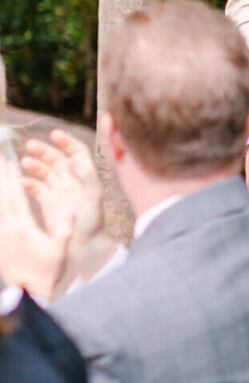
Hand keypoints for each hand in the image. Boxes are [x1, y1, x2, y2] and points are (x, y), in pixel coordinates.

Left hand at [0, 155, 71, 296]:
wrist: (29, 291)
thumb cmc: (49, 270)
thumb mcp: (59, 251)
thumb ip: (65, 231)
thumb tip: (73, 211)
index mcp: (23, 227)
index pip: (16, 196)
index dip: (12, 177)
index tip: (10, 161)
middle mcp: (7, 229)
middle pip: (1, 196)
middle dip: (1, 176)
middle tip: (0, 158)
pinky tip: (0, 198)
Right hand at [21, 131, 104, 251]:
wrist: (85, 248)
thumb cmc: (93, 225)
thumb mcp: (94, 200)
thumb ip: (86, 180)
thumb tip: (73, 162)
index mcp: (86, 177)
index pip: (78, 152)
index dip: (67, 141)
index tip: (53, 134)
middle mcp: (73, 182)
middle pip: (57, 159)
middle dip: (44, 151)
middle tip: (29, 145)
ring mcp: (60, 192)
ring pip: (45, 172)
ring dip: (34, 165)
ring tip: (22, 162)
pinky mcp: (50, 203)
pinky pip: (37, 188)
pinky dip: (28, 183)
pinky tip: (20, 182)